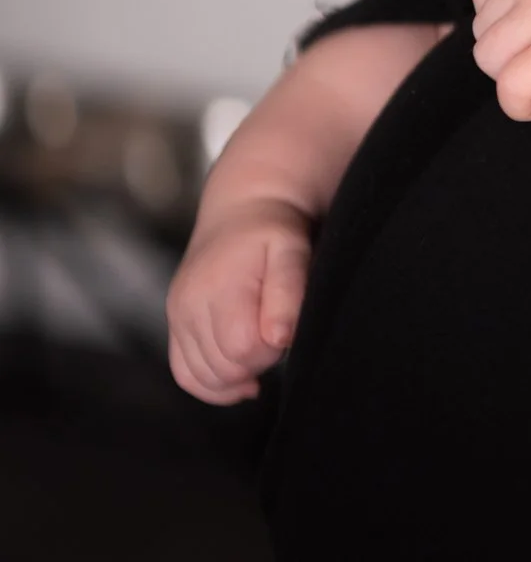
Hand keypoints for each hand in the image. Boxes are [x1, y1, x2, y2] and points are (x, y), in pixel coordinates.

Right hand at [166, 197, 311, 404]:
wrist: (244, 209)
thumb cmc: (275, 230)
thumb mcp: (293, 250)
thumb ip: (289, 292)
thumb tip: (280, 338)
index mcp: (220, 287)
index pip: (243, 351)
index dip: (271, 351)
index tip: (285, 332)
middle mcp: (189, 305)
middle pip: (222, 368)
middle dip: (256, 364)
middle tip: (275, 337)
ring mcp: (177, 316)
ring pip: (199, 377)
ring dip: (235, 376)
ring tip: (261, 351)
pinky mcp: (175, 323)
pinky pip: (184, 373)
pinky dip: (211, 384)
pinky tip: (241, 378)